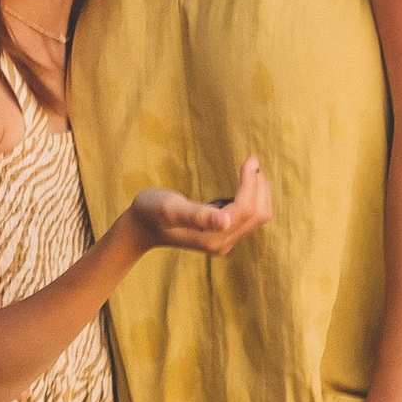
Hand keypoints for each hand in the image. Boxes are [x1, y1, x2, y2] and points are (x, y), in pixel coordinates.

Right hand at [129, 155, 273, 257]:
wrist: (141, 227)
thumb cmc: (152, 212)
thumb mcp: (170, 209)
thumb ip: (197, 215)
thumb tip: (225, 221)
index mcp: (213, 237)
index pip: (246, 209)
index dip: (251, 183)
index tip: (249, 159)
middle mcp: (222, 242)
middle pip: (258, 214)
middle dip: (260, 187)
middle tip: (252, 160)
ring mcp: (224, 240)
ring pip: (257, 217)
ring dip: (260, 191)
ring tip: (251, 168)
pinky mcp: (223, 235)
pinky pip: (249, 217)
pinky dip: (253, 197)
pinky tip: (245, 182)